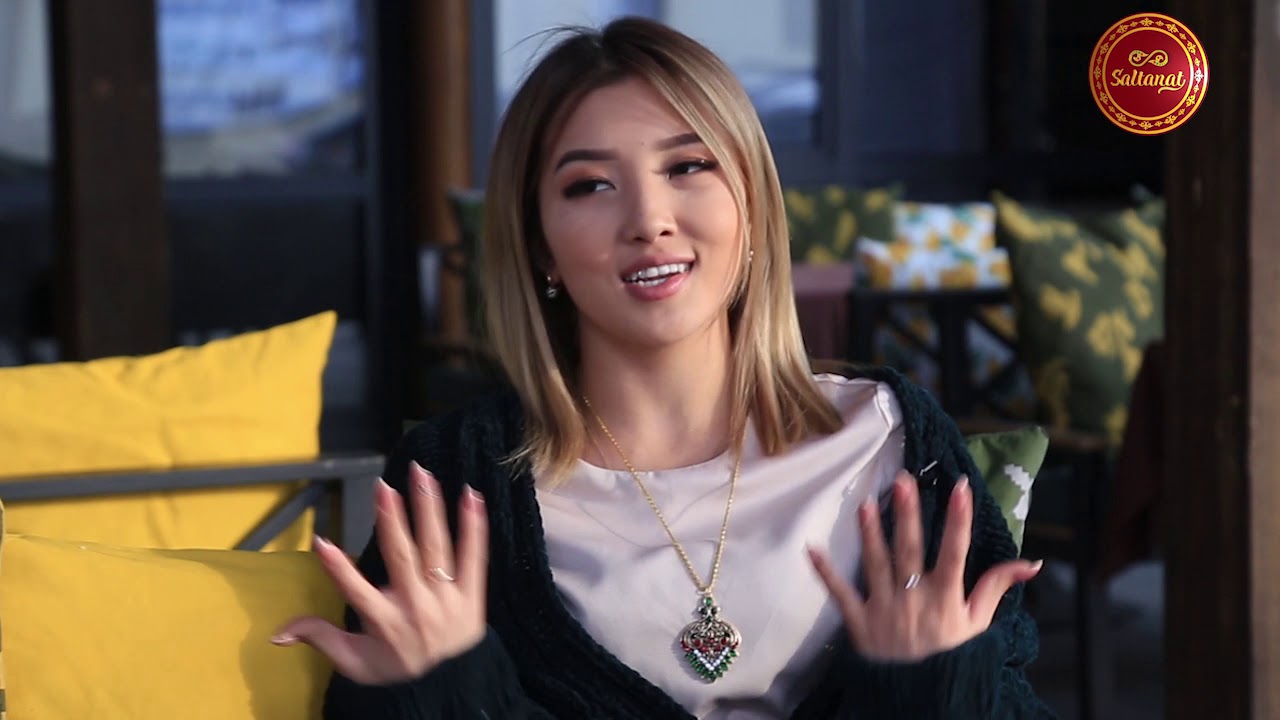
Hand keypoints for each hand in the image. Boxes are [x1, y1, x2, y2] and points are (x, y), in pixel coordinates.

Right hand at [272, 461, 488, 684]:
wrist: (451, 684)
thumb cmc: (398, 666)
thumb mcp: (355, 661)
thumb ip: (321, 638)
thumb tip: (278, 633)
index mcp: (385, 622)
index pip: (356, 592)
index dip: (337, 568)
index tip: (321, 541)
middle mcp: (417, 606)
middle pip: (402, 558)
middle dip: (392, 521)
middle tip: (383, 487)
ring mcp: (447, 598)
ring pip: (437, 548)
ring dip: (429, 509)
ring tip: (422, 476)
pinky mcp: (473, 593)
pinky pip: (474, 555)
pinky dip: (474, 526)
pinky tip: (471, 496)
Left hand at [808, 470, 1041, 661]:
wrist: (921, 696)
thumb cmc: (952, 655)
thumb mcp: (978, 624)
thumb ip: (997, 587)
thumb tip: (1031, 563)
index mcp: (945, 598)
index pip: (955, 553)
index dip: (959, 520)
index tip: (961, 487)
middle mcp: (914, 600)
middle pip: (909, 550)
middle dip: (907, 514)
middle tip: (902, 481)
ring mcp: (884, 609)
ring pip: (875, 564)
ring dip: (870, 533)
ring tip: (866, 503)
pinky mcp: (860, 622)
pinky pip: (841, 594)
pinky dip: (825, 573)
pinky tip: (811, 549)